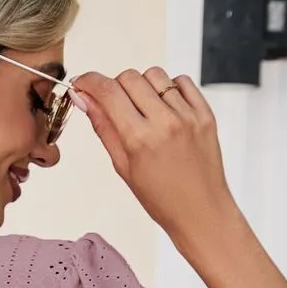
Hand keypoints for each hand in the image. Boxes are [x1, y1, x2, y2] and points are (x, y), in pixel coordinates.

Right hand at [70, 67, 240, 248]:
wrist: (201, 212)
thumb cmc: (161, 199)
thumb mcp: (124, 168)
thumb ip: (104, 129)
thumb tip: (85, 101)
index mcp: (140, 140)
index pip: (108, 92)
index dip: (89, 82)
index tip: (82, 84)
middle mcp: (164, 122)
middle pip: (129, 77)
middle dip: (115, 86)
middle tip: (115, 105)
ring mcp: (187, 115)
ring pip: (155, 75)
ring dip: (142, 86)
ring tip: (144, 110)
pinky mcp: (204, 113)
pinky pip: (182, 82)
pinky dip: (169, 88)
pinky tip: (165, 109)